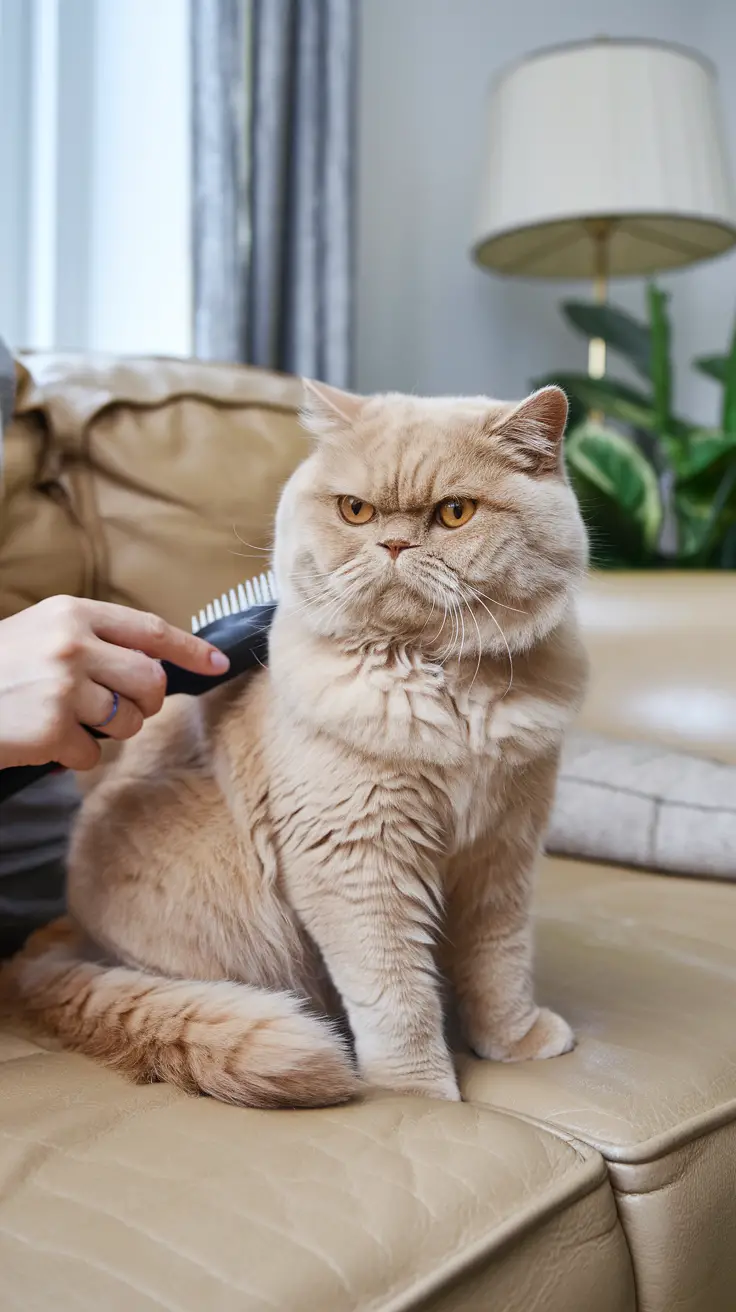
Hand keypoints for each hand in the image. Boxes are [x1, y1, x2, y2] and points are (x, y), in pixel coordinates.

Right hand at [0, 596, 229, 770]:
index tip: (217, 663)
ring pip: (127, 720)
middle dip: (145, 701)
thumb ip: (93, 640)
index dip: (189, 649)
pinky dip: (74, 756)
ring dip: (108, 731)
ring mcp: (62, 687)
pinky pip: (92, 753)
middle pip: (150, 680)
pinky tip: (44, 742)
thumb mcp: (40, 632)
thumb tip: (155, 666)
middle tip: (119, 708)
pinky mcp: (50, 729)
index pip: (150, 630)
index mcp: (72, 613)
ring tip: (69, 722)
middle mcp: (72, 644)